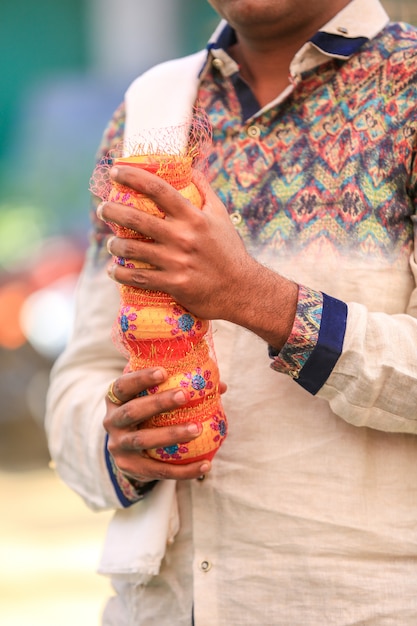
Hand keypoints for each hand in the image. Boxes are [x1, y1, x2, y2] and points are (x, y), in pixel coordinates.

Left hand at [98, 165, 297, 350]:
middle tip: (103, 209)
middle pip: (135, 219)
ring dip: (114, 245)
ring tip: (111, 244)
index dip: (132, 177)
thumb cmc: (230, 251)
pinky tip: (114, 270)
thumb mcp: (221, 216)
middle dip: (111, 211)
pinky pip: (137, 278)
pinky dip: (119, 274)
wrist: (242, 290)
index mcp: (193, 217)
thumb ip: (205, 191)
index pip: (158, 189)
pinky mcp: (173, 284)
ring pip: (131, 250)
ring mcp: (176, 262)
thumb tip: (190, 168)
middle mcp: (183, 237)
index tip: (115, 171)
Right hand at [104, 368, 214, 481]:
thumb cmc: (147, 414)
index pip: (123, 385)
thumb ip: (176, 386)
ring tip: (196, 428)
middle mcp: (111, 422)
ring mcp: (118, 446)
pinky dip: (184, 470)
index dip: (140, 378)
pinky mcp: (130, 468)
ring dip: (171, 434)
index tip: (164, 372)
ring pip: (143, 440)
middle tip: (185, 395)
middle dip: (157, 403)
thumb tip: (220, 386)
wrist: (129, 451)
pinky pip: (159, 470)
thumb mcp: (151, 397)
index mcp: (115, 399)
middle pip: (132, 412)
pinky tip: (206, 465)